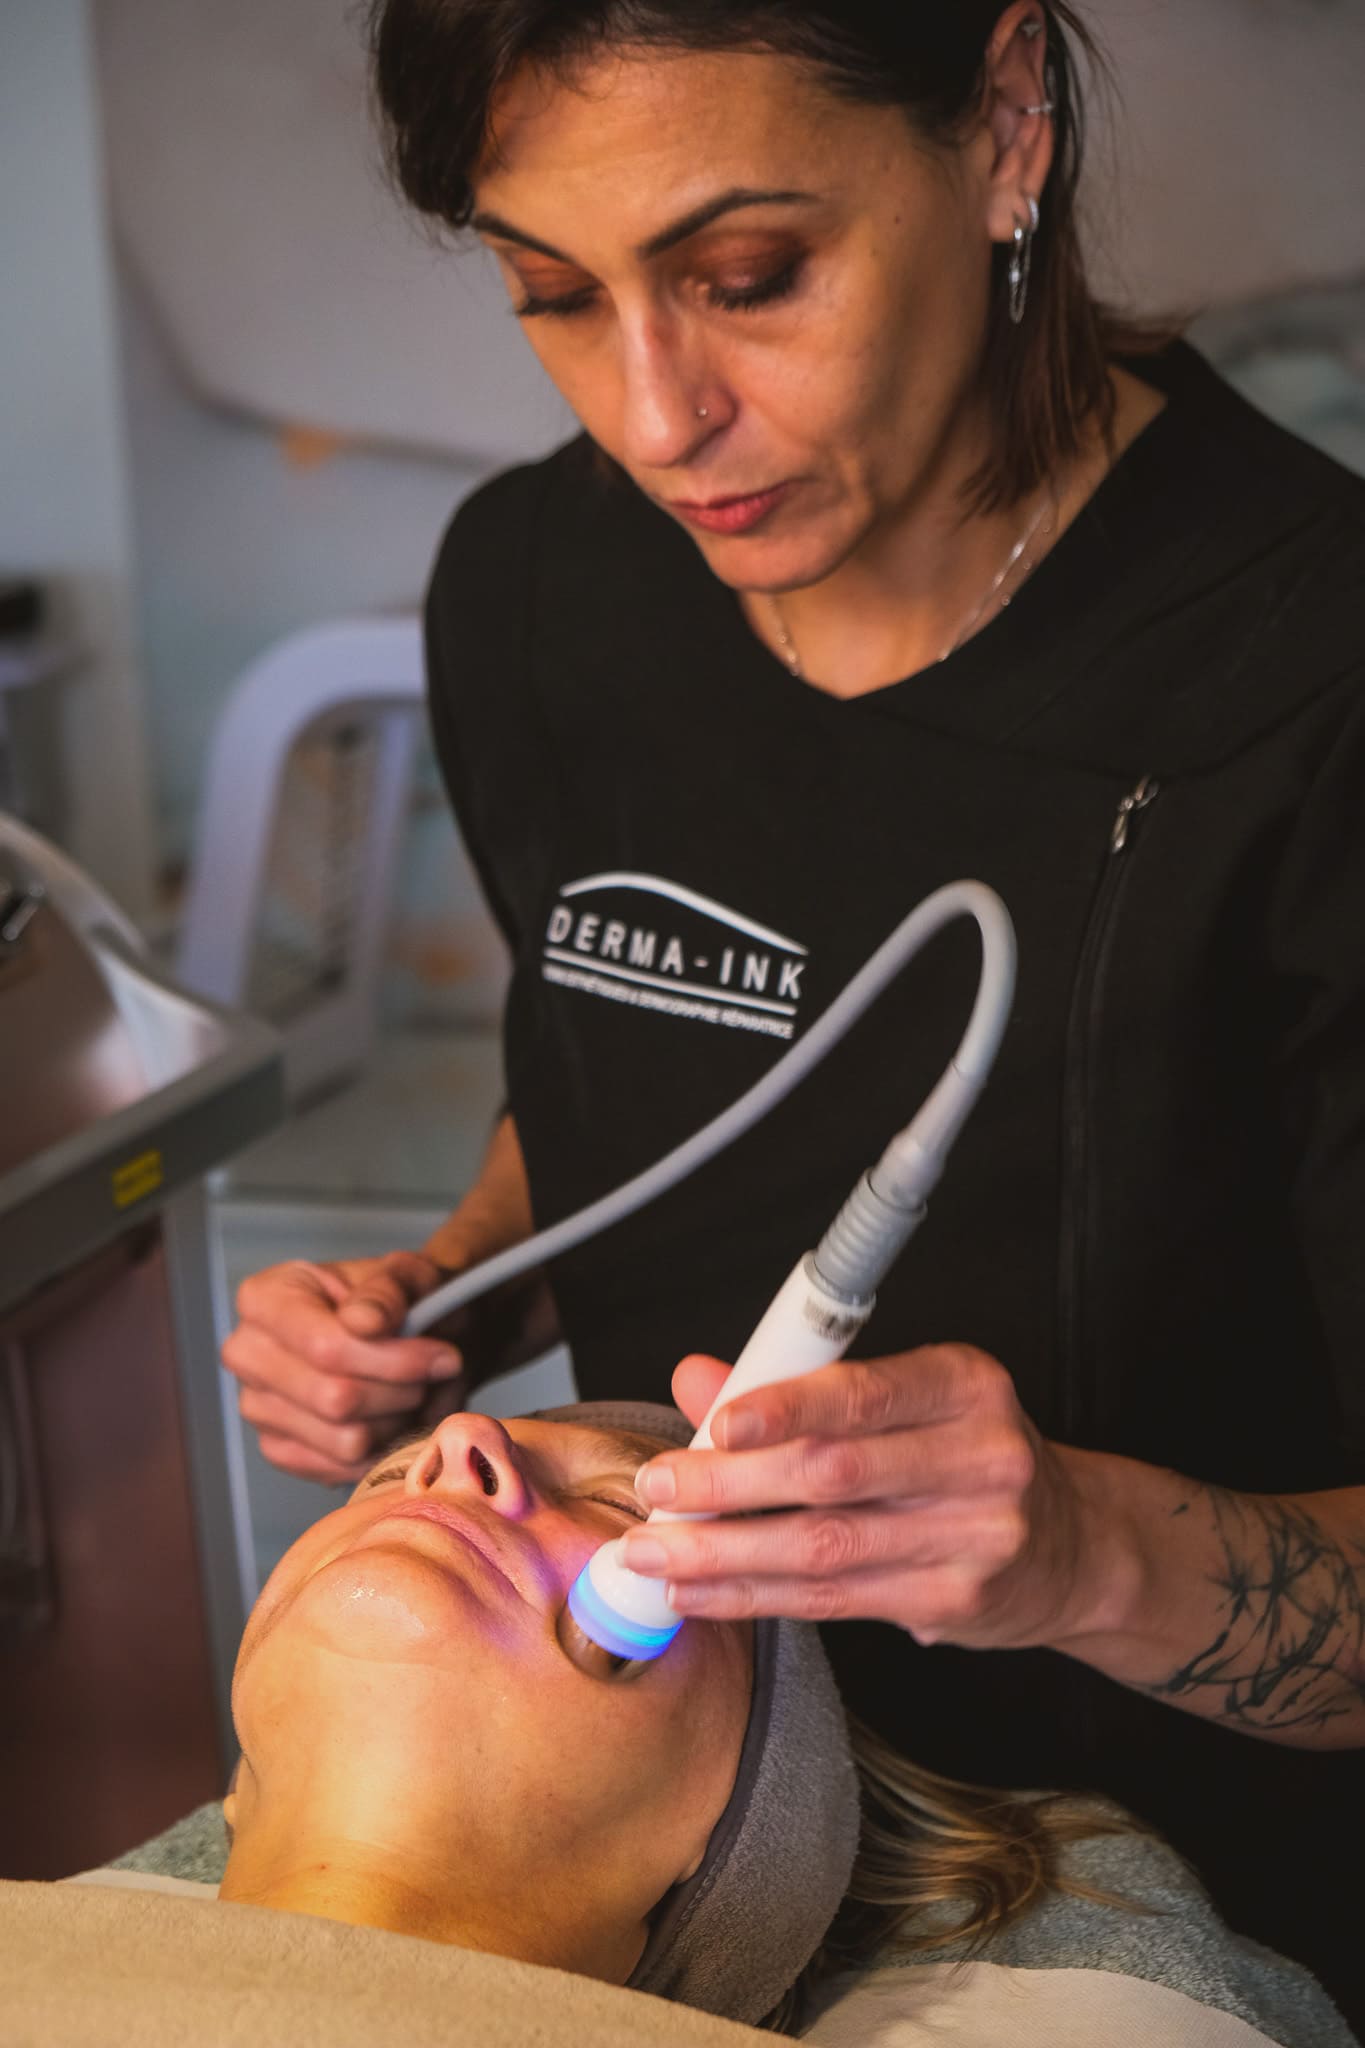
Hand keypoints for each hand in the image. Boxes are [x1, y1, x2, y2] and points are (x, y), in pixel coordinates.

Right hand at [223, 1252, 463, 1485]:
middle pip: (335, 1400)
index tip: (444, 1357)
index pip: (327, 1347)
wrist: (403, 1330)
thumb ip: (388, 1289)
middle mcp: (247, 1354)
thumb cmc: (399, 1299)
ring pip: (346, 1441)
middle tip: (438, 1375)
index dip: (394, 1359)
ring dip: (400, 1422)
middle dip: (402, 1392)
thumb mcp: (407, 1275)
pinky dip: (385, 1448)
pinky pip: (344, 1469)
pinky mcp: (278, 1449)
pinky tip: (396, 1415)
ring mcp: (256, 1406)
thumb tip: (363, 1322)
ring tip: (418, 1392)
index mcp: (264, 1298)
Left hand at [620, 1347, 1101, 1650]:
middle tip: (656, 1489)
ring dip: (725, 1551)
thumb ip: (799, 1387)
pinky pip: (833, 1601)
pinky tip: (700, 1589)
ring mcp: (975, 1536)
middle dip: (730, 1483)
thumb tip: (698, 1377)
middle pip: (833, 1473)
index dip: (785, 1407)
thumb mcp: (904, 1402)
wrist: (1072, 1547)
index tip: (715, 1423)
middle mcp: (981, 1456)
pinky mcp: (954, 1602)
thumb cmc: (963, 1458)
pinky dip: (754, 1595)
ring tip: (654, 1552)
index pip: (864, 1393)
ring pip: (825, 1547)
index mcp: (965, 1384)